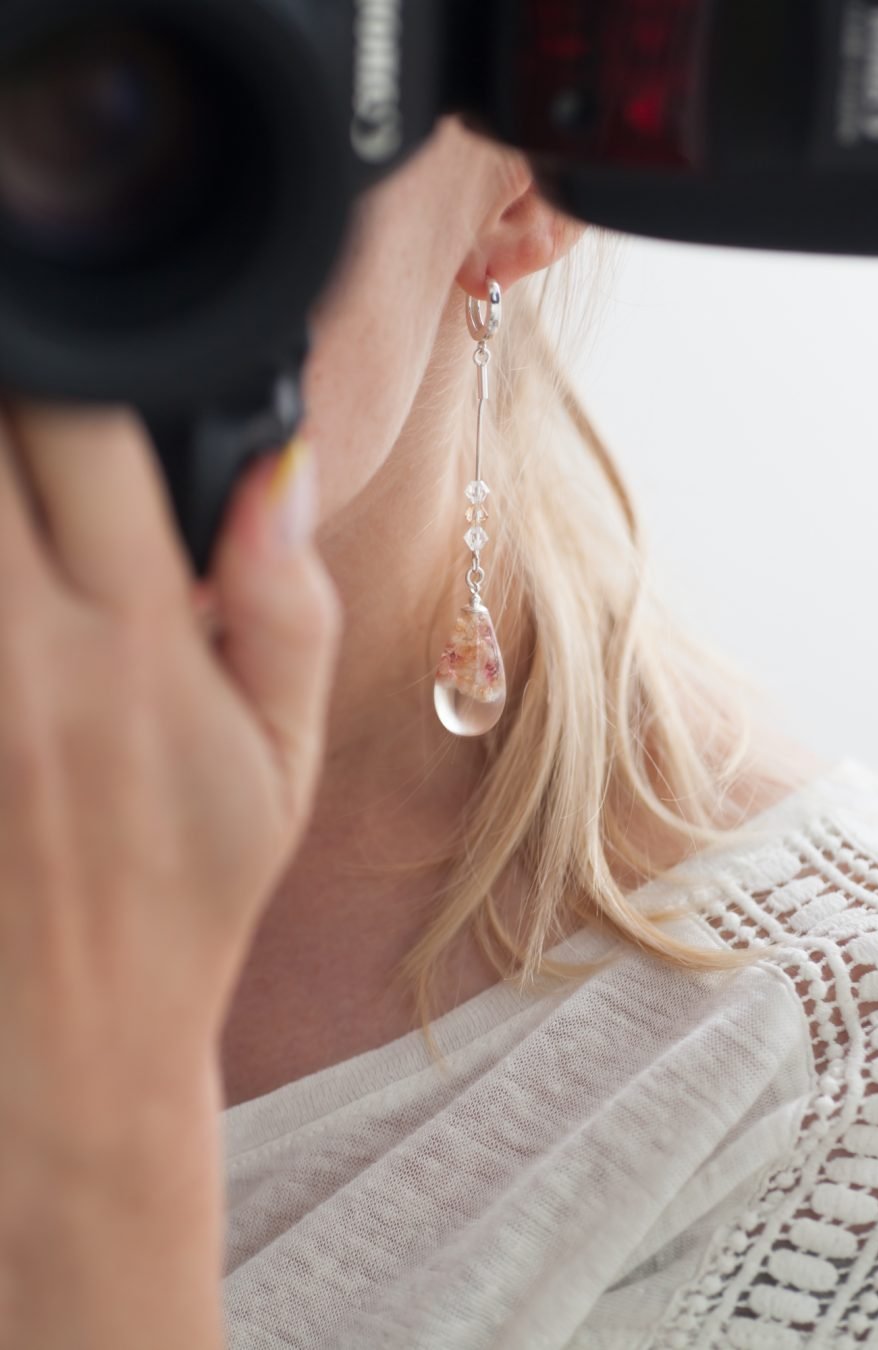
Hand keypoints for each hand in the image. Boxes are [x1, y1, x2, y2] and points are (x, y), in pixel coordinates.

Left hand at [0, 398, 341, 1168]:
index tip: (73, 338)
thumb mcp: (284, 757)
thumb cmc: (190, 890)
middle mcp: (28, 655)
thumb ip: (289, 603)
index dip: (74, 356)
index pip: (89, 435)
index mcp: (141, 645)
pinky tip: (9, 591)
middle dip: (7, 389)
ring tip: (23, 506)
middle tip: (25, 382)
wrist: (71, 1034)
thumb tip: (281, 468)